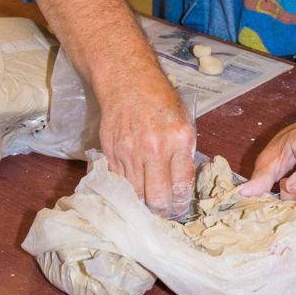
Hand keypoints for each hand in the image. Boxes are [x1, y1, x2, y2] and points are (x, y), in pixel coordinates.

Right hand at [96, 64, 195, 217]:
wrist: (128, 82)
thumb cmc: (160, 101)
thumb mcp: (184, 123)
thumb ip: (184, 153)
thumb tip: (182, 185)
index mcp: (180, 140)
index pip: (182, 186)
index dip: (181, 204)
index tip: (179, 209)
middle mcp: (155, 149)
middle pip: (157, 198)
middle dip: (162, 211)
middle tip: (164, 212)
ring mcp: (130, 152)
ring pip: (136, 195)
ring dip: (143, 204)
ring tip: (149, 205)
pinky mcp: (111, 152)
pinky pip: (120, 182)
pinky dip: (127, 190)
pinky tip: (134, 190)